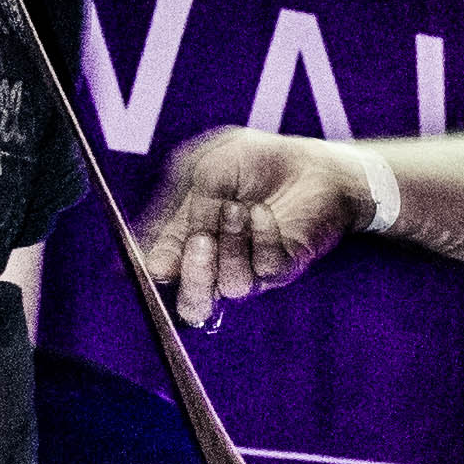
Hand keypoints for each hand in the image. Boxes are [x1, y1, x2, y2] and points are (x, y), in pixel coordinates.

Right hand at [137, 128, 373, 324]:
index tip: (155, 257)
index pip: (162, 272)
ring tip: (238, 207)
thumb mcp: (208, 169)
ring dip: (231, 244)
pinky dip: (262, 237)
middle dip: (193, 276)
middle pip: (193, 303)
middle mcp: (217, 264)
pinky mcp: (285, 267)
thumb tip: (159, 257)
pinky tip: (262, 211)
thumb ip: (187, 209)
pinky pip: (266, 268)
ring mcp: (252, 268)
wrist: (309, 161)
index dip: (154, 269)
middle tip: (200, 242)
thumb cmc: (255, 161)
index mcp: (188, 241)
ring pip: (232, 286)